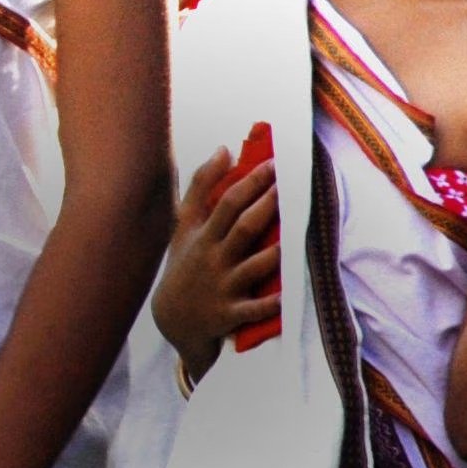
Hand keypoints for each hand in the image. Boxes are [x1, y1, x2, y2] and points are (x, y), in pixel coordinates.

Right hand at [152, 148, 280, 382]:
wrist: (172, 318)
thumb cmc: (184, 261)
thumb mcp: (184, 224)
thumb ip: (201, 185)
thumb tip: (223, 149)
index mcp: (205, 235)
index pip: (228, 204)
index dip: (251, 183)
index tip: (272, 164)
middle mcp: (214, 259)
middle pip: (243, 229)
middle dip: (266, 207)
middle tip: (289, 186)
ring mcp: (223, 288)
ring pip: (252, 268)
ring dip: (273, 254)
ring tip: (294, 236)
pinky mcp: (230, 315)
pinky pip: (252, 311)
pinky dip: (268, 305)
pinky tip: (286, 297)